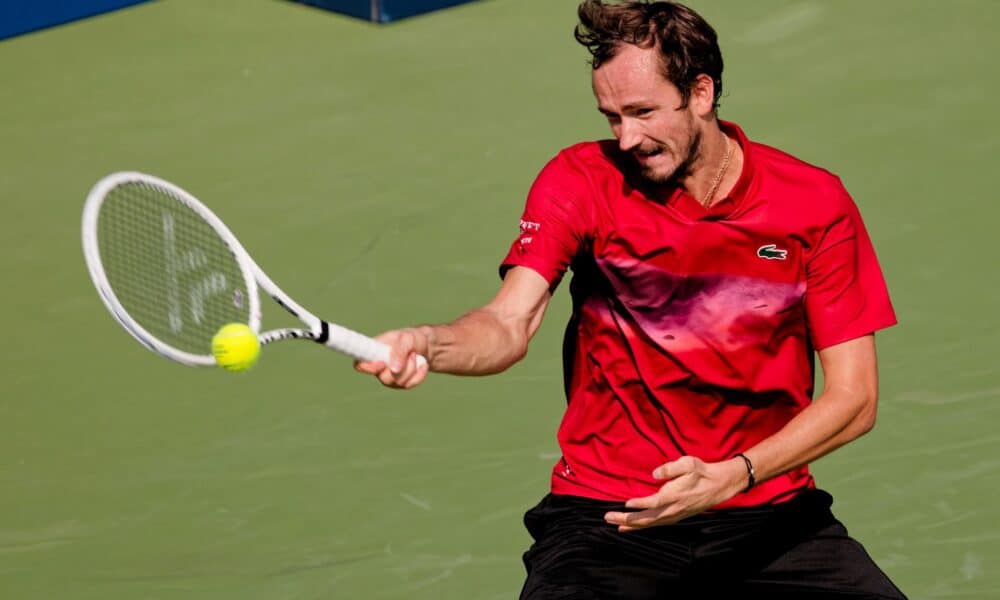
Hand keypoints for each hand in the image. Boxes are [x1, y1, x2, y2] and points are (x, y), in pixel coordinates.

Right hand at [353, 328, 430, 388]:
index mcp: (373, 352)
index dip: (368, 367)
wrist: (426, 345)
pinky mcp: (400, 384)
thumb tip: (394, 370)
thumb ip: (398, 352)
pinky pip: (409, 385)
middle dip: (401, 367)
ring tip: (414, 355)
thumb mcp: (406, 338)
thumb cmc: (411, 338)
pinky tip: (422, 365)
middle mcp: (378, 367)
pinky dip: (419, 374)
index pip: (360, 364)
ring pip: (398, 383)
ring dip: (411, 368)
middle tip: (410, 353)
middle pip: (383, 378)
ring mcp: (389, 377)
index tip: (383, 363)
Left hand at [603, 456, 746, 531]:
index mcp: (675, 495)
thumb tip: (655, 473)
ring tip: (615, 525)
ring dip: (631, 525)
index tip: (626, 503)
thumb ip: (671, 468)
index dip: (639, 504)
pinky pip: (655, 524)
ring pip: (650, 524)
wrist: (719, 485)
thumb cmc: (702, 471)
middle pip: (647, 518)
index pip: (653, 502)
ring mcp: (674, 515)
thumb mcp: (688, 463)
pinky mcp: (675, 517)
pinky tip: (631, 527)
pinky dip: (642, 527)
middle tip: (608, 517)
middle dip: (626, 519)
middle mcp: (673, 509)